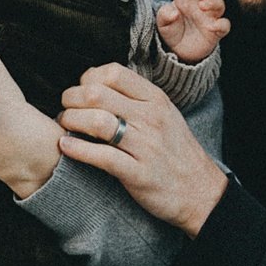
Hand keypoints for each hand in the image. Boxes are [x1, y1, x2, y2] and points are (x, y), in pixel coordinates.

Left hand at [57, 62, 227, 234]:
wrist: (201, 192)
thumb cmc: (176, 152)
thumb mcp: (164, 114)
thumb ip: (136, 98)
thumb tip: (97, 84)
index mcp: (156, 100)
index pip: (114, 73)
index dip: (89, 78)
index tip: (81, 90)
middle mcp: (150, 119)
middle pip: (97, 94)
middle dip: (72, 98)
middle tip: (65, 107)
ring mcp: (145, 146)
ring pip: (96, 122)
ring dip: (71, 121)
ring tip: (64, 125)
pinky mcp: (138, 174)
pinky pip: (102, 156)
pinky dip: (77, 149)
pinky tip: (65, 146)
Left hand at [157, 0, 229, 63]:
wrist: (178, 51)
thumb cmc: (171, 30)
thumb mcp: (162, 22)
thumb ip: (165, 15)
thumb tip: (174, 13)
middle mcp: (199, 3)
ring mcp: (209, 16)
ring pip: (218, 3)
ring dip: (212, 2)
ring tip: (202, 6)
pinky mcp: (216, 31)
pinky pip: (224, 25)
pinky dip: (221, 25)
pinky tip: (212, 27)